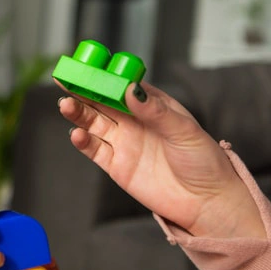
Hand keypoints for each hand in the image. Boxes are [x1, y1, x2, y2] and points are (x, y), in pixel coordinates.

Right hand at [56, 79, 264, 239]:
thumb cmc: (204, 162)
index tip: (86, 66)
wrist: (206, 203)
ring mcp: (124, 143)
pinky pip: (95, 149)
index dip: (104, 75)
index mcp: (152, 105)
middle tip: (64, 80)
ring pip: (93, 122)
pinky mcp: (116, 165)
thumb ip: (155, 111)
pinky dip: (83, 141)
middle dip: (82, 90)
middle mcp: (134, 121)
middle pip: (102, 101)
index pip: (123, 85)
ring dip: (78, 113)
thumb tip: (131, 90)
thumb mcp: (184, 130)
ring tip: (65, 104)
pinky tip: (77, 134)